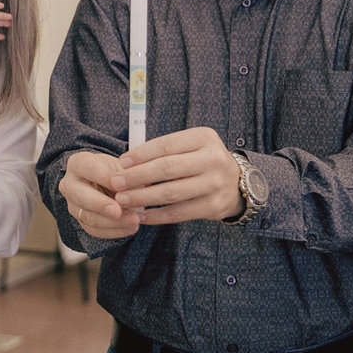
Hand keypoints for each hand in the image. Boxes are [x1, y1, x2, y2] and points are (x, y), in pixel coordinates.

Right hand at [59, 151, 142, 239]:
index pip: (89, 169)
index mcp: (78, 163)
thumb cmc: (116, 170)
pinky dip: (114, 231)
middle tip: (118, 211)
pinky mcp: (81, 221)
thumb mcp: (121, 165)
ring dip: (113, 222)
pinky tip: (131, 228)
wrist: (110, 182)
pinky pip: (95, 231)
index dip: (105, 177)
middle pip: (82, 197)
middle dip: (101, 205)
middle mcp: (69, 184)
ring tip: (134, 220)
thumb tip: (131, 187)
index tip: (121, 185)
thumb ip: (125, 174)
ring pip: (89, 217)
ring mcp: (73, 204)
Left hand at [110, 127, 243, 224]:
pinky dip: (156, 215)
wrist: (237, 183)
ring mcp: (214, 184)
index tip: (121, 163)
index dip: (141, 154)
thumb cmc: (202, 161)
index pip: (166, 145)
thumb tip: (127, 162)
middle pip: (167, 168)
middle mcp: (212, 159)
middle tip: (116, 183)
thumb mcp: (191, 145)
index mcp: (203, 138)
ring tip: (123, 200)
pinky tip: (141, 215)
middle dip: (137, 176)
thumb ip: (165, 150)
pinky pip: (179, 213)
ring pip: (171, 193)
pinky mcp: (213, 206)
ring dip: (142, 197)